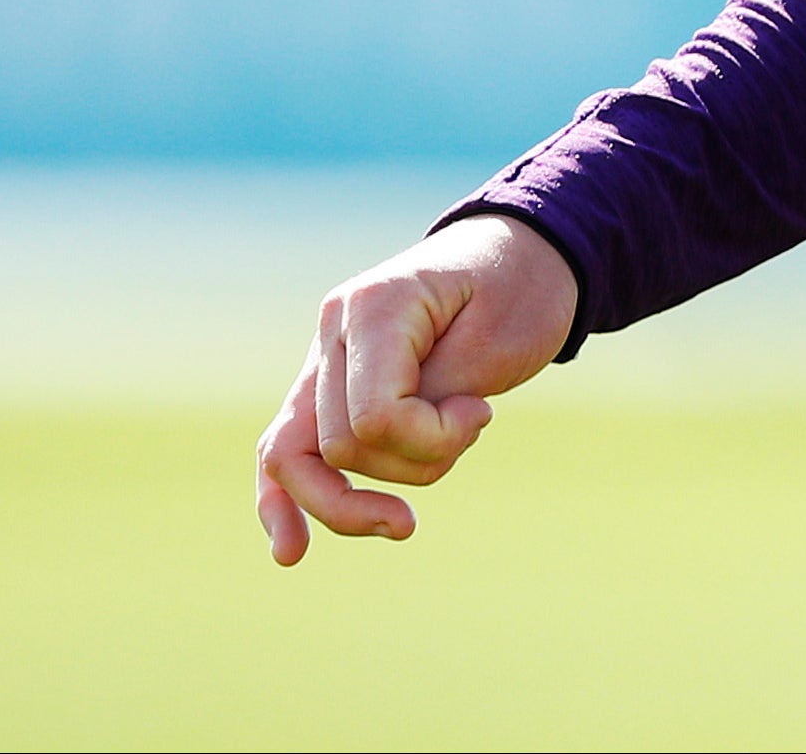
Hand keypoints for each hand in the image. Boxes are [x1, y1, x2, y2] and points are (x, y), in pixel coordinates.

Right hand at [254, 212, 578, 563]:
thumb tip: (369, 452)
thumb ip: (432, 401)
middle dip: (412, 462)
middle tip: (474, 424)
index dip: (428, 439)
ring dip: (369, 488)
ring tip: (428, 479)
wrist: (521, 255)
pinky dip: (284, 501)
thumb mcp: (496, 346)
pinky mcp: (328, 384)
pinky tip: (291, 551)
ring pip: (300, 459)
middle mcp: (333, 329)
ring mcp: (323, 356)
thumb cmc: (519, 292)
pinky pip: (286, 450)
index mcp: (375, 305)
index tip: (481, 412)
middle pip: (338, 445)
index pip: (372, 415)